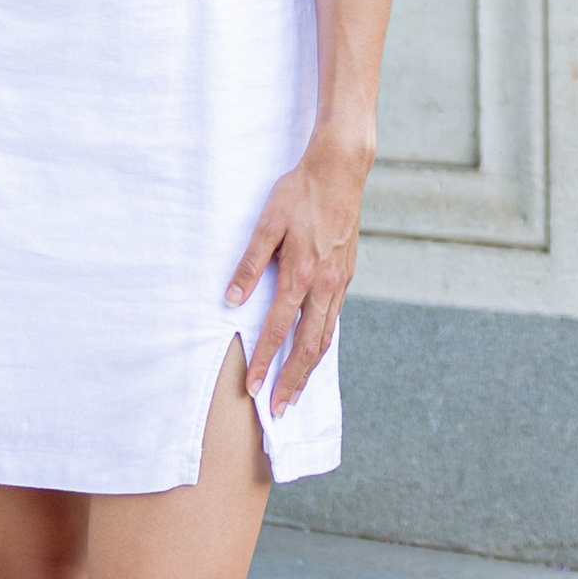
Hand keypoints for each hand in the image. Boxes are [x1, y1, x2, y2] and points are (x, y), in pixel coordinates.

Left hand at [226, 130, 369, 416]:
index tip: (252, 387)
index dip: (263, 361)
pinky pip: (334, 318)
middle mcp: (323, 284)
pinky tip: (313, 351)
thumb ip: (249, 263)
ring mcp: (338, 281)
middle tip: (278, 408)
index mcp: (299, 274)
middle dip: (292, 380)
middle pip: (308, 346)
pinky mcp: (346, 274)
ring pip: (325, 336)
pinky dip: (323, 342)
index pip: (279, 329)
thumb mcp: (266, 223)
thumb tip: (231, 300)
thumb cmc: (299, 193)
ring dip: (309, 368)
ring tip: (296, 391)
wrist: (341, 170)